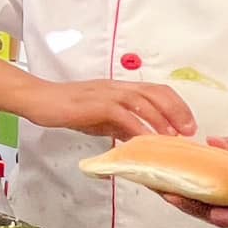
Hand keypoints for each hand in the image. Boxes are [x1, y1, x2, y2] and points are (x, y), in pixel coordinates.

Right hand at [22, 79, 195, 139]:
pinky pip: (122, 115)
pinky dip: (136, 127)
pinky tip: (143, 140)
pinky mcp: (96, 105)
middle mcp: (118, 87)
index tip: (187, 124)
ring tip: (172, 137)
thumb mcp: (99, 118)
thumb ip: (120, 125)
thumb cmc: (66, 109)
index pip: (156, 90)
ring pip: (143, 102)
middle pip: (156, 92)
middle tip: (188, 131)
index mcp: (120, 88)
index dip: (176, 105)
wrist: (39, 100)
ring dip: (161, 120)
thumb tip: (139, 139)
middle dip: (176, 111)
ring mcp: (107, 94)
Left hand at [160, 137, 227, 227]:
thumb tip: (213, 141)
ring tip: (160, 189)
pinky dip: (192, 198)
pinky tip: (172, 187)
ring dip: (186, 204)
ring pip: (212, 215)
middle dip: (194, 208)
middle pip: (224, 220)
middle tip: (168, 194)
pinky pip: (211, 207)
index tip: (215, 212)